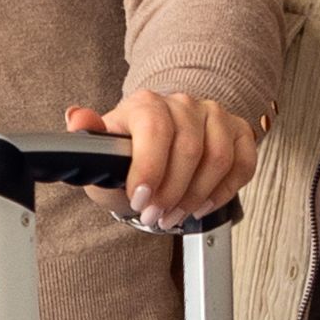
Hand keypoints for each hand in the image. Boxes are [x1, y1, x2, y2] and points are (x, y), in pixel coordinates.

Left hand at [62, 91, 262, 231]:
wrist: (154, 157)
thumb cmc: (128, 158)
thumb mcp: (101, 155)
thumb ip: (88, 137)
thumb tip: (77, 118)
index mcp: (145, 104)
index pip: (154, 127)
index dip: (149, 168)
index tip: (140, 199)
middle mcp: (182, 103)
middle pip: (189, 148)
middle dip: (171, 193)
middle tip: (154, 216)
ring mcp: (213, 115)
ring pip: (218, 157)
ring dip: (196, 196)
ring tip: (174, 215)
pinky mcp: (237, 131)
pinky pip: (243, 163)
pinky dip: (224, 191)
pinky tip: (202, 205)